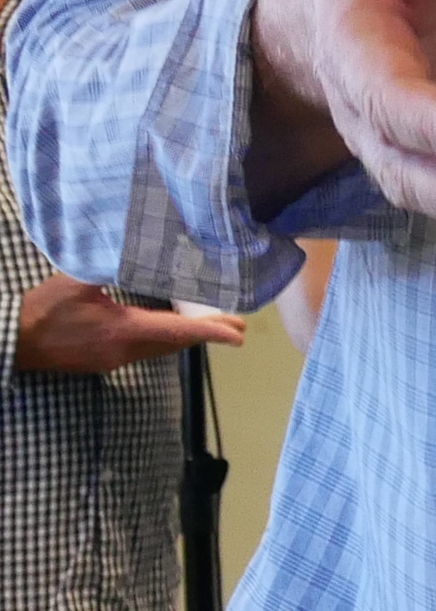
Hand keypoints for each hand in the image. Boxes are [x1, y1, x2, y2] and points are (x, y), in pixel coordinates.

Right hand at [15, 277, 245, 376]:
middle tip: (237, 325)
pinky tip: (171, 328)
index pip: (175, 332)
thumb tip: (138, 248)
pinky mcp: (105, 362)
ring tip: (213, 326)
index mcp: (121, 331)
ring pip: (161, 350)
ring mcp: (115, 360)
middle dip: (206, 334)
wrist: (16, 342)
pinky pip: (145, 351)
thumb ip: (109, 266)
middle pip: (174, 344)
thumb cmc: (44, 309)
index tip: (237, 333)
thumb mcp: (77, 280)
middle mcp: (124, 351)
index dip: (209, 332)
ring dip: (187, 338)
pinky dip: (165, 340)